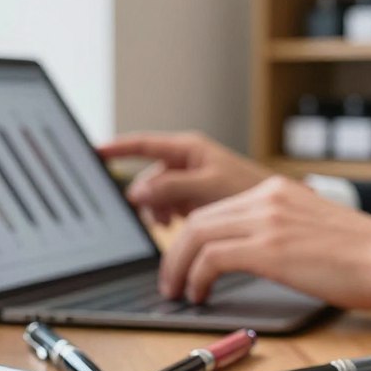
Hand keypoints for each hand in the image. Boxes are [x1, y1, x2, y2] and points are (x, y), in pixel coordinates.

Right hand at [98, 132, 271, 223]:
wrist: (277, 214)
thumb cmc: (250, 191)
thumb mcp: (207, 187)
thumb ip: (172, 186)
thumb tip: (138, 191)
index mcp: (187, 149)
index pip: (142, 144)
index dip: (117, 148)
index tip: (94, 152)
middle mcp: (186, 161)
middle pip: (149, 178)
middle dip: (149, 199)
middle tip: (159, 218)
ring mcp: (190, 180)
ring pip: (158, 196)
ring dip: (160, 211)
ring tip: (172, 224)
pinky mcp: (196, 198)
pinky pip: (171, 207)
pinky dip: (171, 217)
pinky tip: (178, 226)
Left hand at [160, 176, 370, 308]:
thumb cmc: (363, 257)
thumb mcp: (310, 231)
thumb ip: (278, 234)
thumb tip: (248, 258)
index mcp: (276, 192)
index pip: (216, 208)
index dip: (190, 237)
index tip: (183, 260)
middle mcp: (267, 198)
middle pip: (199, 219)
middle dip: (175, 253)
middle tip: (170, 281)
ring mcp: (267, 219)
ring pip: (197, 234)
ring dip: (178, 266)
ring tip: (177, 291)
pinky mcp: (269, 247)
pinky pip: (211, 257)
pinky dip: (196, 277)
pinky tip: (199, 295)